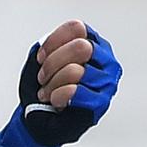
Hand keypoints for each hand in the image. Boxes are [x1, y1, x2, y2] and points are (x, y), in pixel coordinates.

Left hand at [18, 20, 119, 146]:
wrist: (40, 117)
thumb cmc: (45, 86)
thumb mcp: (41, 59)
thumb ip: (50, 45)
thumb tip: (54, 45)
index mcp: (93, 42)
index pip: (77, 28)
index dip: (53, 42)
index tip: (40, 58)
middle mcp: (105, 59)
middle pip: (81, 47)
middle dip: (53, 63)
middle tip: (43, 78)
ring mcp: (106, 81)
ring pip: (77, 71)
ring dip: (53, 84)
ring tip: (47, 92)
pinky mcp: (101, 102)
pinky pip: (76, 91)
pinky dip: (58, 96)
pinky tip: (55, 101)